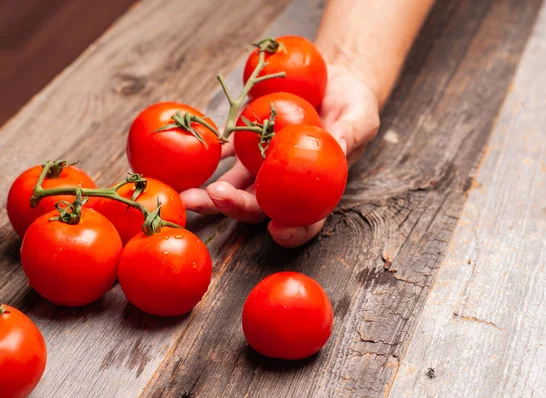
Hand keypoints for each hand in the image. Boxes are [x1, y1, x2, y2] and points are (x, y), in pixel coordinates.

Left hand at [180, 64, 379, 246]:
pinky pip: (226, 148)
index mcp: (315, 187)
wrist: (331, 80)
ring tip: (186, 193)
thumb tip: (338, 147)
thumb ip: (350, 134)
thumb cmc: (353, 104)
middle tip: (215, 199)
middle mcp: (284, 182)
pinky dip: (210, 150)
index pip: (307, 219)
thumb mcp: (360, 117)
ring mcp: (262, 162)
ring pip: (234, 184)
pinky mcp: (248, 140)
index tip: (278, 230)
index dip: (294, 231)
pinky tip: (195, 149)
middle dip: (235, 208)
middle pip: (259, 205)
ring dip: (209, 191)